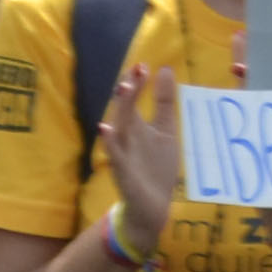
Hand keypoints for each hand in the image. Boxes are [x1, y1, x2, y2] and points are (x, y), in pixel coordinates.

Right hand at [99, 61, 180, 259]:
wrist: (152, 206)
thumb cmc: (156, 166)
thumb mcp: (166, 132)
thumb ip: (164, 103)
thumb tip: (166, 70)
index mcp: (138, 127)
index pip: (135, 101)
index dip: (139, 84)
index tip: (144, 66)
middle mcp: (127, 136)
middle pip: (125, 110)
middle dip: (129, 92)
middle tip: (135, 71)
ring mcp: (123, 153)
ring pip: (119, 127)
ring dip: (121, 109)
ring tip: (125, 89)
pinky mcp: (122, 170)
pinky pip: (113, 154)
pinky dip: (110, 141)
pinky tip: (105, 128)